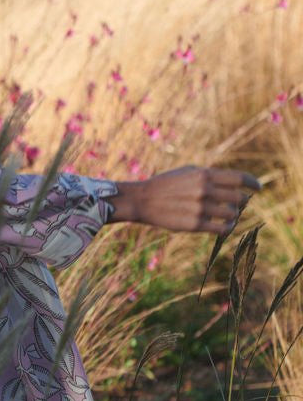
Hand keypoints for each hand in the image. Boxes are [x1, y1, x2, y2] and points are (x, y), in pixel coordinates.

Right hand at [111, 167, 261, 233]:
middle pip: (239, 198)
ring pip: (232, 214)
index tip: (257, 188)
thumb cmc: (166, 184)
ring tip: (228, 214)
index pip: (238, 178)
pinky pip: (222, 229)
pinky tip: (224, 226)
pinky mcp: (195, 224)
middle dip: (242, 201)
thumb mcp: (187, 171)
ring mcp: (200, 208)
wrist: (142, 200)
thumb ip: (209, 174)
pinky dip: (227, 228)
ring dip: (233, 215)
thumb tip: (232, 181)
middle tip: (238, 203)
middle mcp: (204, 190)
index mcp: (203, 174)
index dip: (252, 183)